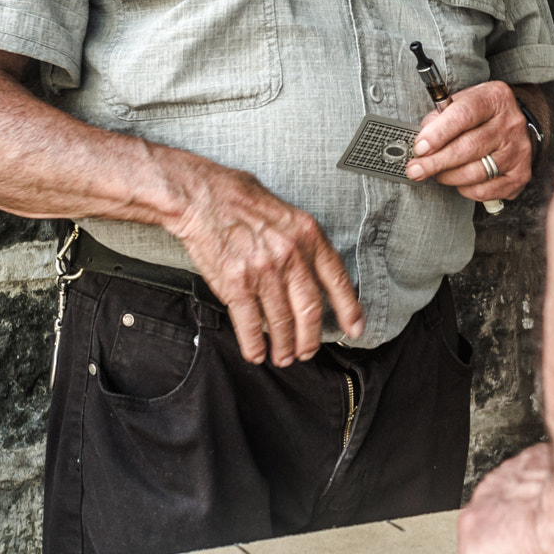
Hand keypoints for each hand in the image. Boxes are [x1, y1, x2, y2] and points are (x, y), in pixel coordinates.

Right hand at [165, 159, 363, 366]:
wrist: (200, 197)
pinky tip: (256, 353)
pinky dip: (254, 344)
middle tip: (307, 352)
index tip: (354, 328)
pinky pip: (250, 324)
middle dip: (310, 339)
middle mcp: (291, 256)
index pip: (337, 280)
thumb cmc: (239, 198)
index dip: (349, 309)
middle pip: (310, 311)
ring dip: (283, 347)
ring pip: (282, 322)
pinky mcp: (237, 285)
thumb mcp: (285, 212)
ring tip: (282, 357)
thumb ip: (302, 241)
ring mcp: (264, 272)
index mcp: (308, 236)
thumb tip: (312, 268)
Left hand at [405, 80, 531, 201]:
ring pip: (475, 172)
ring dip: (448, 177)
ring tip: (437, 173)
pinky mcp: (520, 174)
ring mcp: (518, 150)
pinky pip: (485, 191)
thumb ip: (440, 119)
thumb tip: (421, 146)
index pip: (464, 115)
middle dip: (436, 162)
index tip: (419, 148)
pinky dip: (466, 189)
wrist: (513, 127)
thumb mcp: (461, 103)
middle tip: (416, 170)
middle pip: (469, 147)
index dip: (438, 134)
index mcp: (495, 98)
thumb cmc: (480, 116)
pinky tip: (460, 181)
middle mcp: (511, 123)